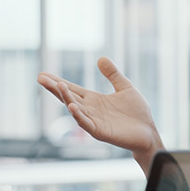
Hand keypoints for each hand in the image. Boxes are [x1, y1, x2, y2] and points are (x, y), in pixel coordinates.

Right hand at [38, 57, 163, 173]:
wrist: (149, 132)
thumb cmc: (137, 112)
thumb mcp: (125, 88)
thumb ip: (113, 74)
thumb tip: (101, 58)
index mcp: (95, 100)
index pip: (73, 89)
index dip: (58, 82)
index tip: (43, 74)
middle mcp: (91, 110)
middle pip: (69, 97)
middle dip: (55, 88)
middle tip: (40, 77)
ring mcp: (94, 121)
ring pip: (75, 108)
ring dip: (66, 98)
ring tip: (58, 85)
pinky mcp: (100, 132)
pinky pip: (86, 123)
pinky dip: (78, 115)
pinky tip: (71, 106)